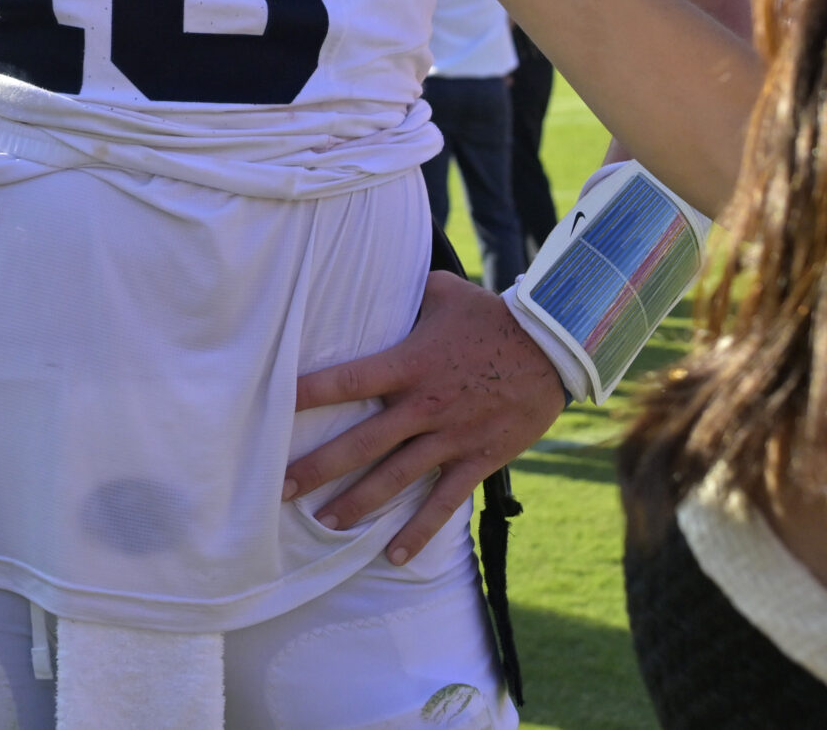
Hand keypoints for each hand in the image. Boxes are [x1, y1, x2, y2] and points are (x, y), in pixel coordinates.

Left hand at [285, 271, 566, 564]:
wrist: (552, 347)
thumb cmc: (492, 316)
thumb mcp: (444, 292)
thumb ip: (405, 291)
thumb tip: (375, 270)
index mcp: (408, 364)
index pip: (349, 380)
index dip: (310, 393)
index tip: (273, 406)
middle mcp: (423, 406)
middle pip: (361, 443)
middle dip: (319, 468)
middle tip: (280, 489)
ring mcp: (450, 437)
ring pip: (395, 479)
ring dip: (358, 504)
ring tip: (323, 524)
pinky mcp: (477, 459)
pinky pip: (444, 502)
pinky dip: (419, 531)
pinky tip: (393, 556)